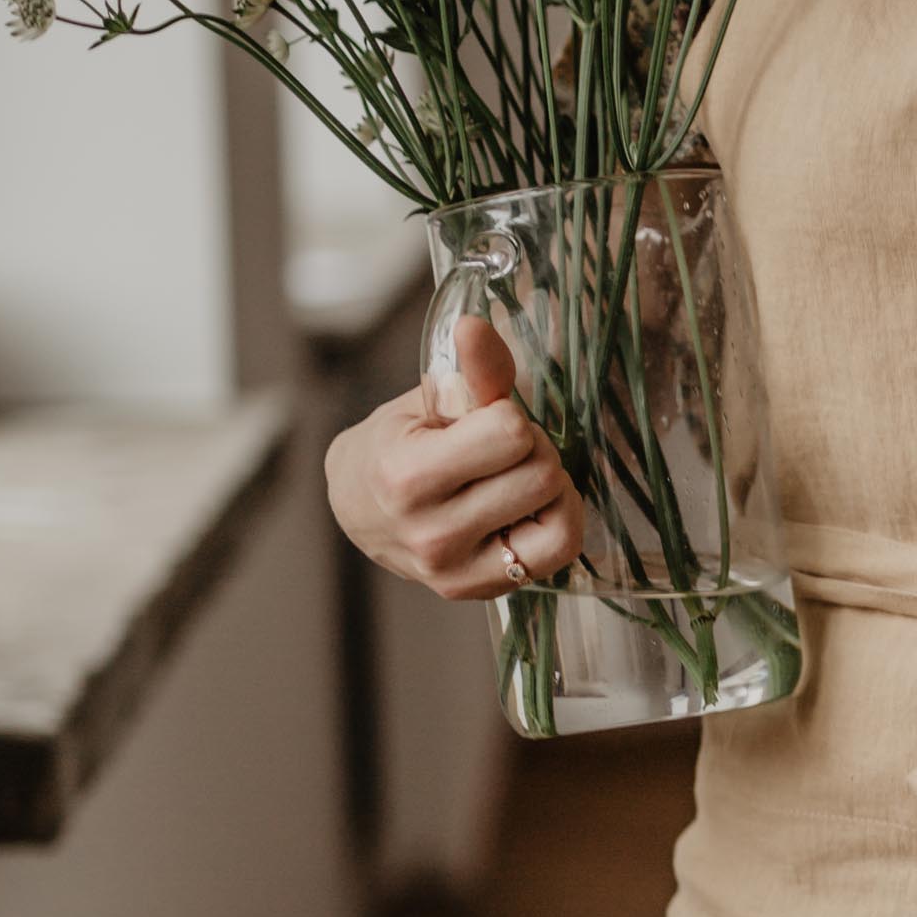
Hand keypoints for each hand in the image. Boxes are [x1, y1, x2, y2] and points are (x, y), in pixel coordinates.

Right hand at [323, 312, 583, 600]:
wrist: (358, 508)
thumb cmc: (394, 445)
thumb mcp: (424, 401)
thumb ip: (466, 371)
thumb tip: (476, 326)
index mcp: (407, 478)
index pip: (511, 433)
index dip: (509, 415)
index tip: (485, 419)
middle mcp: (432, 535)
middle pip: (541, 475)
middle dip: (534, 449)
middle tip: (503, 450)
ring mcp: (456, 571)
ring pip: (559, 518)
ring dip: (549, 488)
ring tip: (515, 478)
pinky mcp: (479, 590)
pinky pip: (559, 553)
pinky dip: (556, 522)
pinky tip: (528, 508)